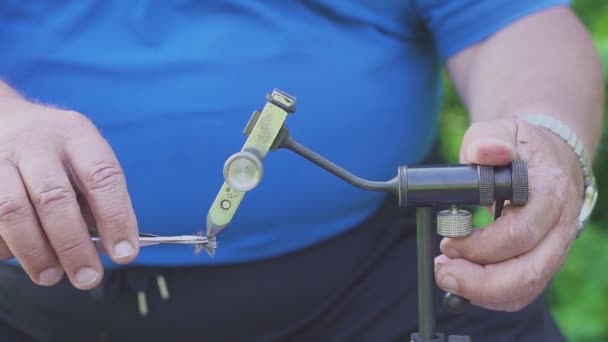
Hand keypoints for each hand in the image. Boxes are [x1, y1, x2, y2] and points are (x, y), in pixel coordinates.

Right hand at [0, 96, 138, 289]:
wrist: (4, 121)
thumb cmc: (55, 153)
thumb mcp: (83, 158)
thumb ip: (97, 198)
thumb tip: (112, 247)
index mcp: (76, 134)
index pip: (102, 177)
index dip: (116, 218)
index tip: (125, 254)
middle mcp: (36, 142)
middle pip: (54, 198)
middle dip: (74, 246)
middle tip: (88, 277)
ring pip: (12, 211)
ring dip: (35, 252)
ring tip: (51, 276)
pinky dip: (7, 245)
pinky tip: (21, 254)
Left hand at [435, 117, 583, 310]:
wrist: (549, 157)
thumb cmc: (521, 146)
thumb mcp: (503, 130)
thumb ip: (488, 140)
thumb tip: (483, 152)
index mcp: (549, 194)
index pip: (518, 233)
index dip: (479, 245)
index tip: (448, 239)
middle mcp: (559, 227)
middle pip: (527, 273)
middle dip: (478, 282)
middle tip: (442, 270)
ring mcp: (554, 249)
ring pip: (525, 288)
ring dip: (481, 291)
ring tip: (448, 274)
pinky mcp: (542, 261)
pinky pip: (521, 291)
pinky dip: (490, 294)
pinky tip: (464, 279)